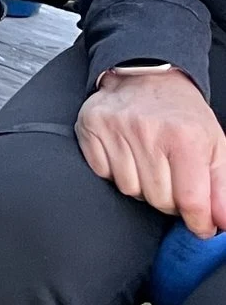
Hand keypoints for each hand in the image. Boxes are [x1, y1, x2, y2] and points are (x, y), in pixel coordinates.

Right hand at [76, 65, 225, 236]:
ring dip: (142, 186)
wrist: (147, 76)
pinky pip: (104, 174)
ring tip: (150, 165)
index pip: (191, 199)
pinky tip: (127, 155)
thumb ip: (222, 185)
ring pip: (130, 189)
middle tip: (174, 183)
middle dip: (171, 200)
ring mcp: (116, 130)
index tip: (201, 227)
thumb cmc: (182, 114)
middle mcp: (149, 132)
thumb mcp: (215, 144)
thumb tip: (222, 221)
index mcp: (186, 137)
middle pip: (159, 199)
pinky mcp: (91, 129)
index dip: (198, 221)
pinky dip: (116, 172)